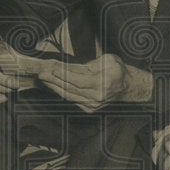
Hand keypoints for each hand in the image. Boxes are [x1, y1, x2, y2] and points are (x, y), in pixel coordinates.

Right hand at [0, 41, 37, 103]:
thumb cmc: (9, 55)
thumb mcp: (17, 52)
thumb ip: (29, 60)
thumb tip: (46, 67)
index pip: (2, 55)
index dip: (11, 65)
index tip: (18, 69)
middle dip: (8, 82)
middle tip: (17, 84)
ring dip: (4, 90)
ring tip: (13, 89)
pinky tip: (4, 98)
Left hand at [35, 54, 151, 111]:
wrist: (128, 87)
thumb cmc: (117, 70)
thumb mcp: (106, 60)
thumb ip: (88, 65)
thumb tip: (67, 67)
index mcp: (102, 84)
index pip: (78, 80)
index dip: (63, 75)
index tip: (51, 69)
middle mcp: (97, 97)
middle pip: (70, 89)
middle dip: (54, 81)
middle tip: (41, 74)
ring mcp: (92, 105)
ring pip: (69, 96)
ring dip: (54, 87)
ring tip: (44, 79)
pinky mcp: (89, 109)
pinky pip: (72, 99)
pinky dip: (62, 92)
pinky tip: (53, 85)